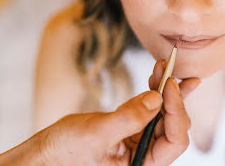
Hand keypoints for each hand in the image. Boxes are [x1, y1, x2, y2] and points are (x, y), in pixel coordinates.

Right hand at [0, 60, 199, 165]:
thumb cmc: (67, 152)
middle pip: (173, 125)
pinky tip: (155, 76)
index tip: (169, 86)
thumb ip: (129, 118)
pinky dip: (154, 90)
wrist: (48, 151)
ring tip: (164, 68)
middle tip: (172, 73)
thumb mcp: (97, 134)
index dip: (177, 112)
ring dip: (166, 89)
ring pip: (164, 113)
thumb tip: (156, 99)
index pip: (173, 141)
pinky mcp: (132, 127)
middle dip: (175, 98)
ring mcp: (139, 140)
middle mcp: (145, 154)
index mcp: (142, 164)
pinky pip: (149, 108)